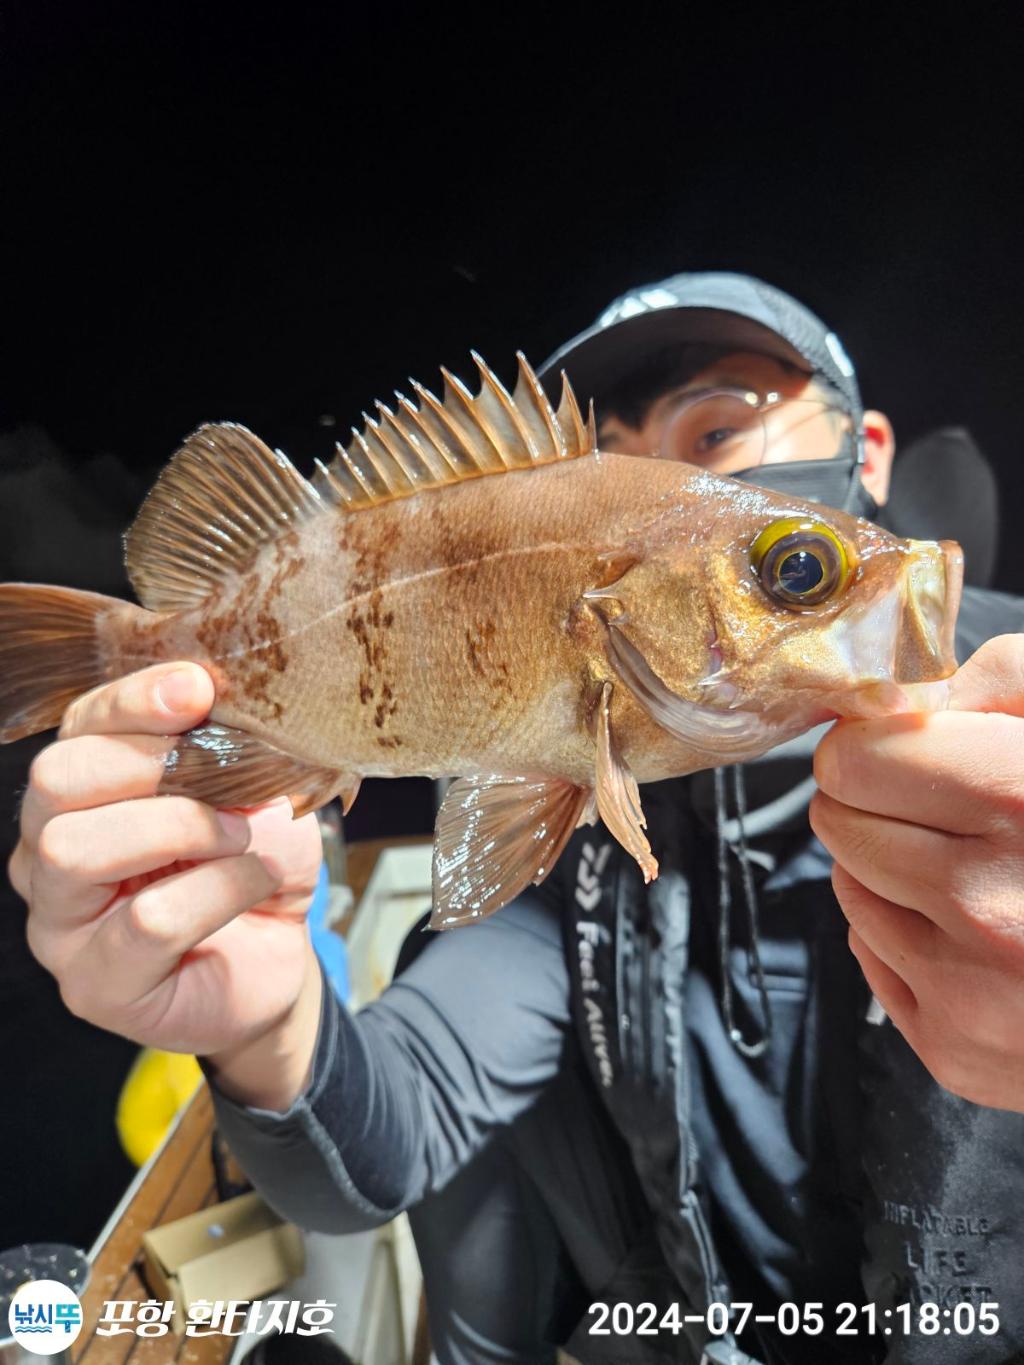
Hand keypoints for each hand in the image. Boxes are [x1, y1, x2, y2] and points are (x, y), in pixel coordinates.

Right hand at [8, 662, 324, 1107]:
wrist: (282, 954)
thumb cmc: (254, 863)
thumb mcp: (254, 789)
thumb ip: (227, 746)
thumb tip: (217, 702)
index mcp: (81, 790)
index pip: (78, 728)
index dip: (134, 701)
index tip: (198, 688)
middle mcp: (48, 851)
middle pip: (54, 781)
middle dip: (148, 765)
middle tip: (226, 775)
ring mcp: (61, 924)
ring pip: (76, 849)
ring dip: (179, 828)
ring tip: (240, 837)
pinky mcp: (95, 984)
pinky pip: (147, 920)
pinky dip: (219, 889)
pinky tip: (256, 882)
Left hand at [810, 634, 1023, 1110]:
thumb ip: (999, 679)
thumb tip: (899, 700)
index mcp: (1019, 803)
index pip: (851, 761)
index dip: (878, 746)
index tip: (908, 748)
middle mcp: (990, 910)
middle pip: (840, 821)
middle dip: (882, 803)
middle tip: (953, 809)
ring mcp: (972, 994)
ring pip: (849, 887)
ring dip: (893, 869)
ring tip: (983, 870)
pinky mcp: (957, 1053)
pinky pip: (871, 953)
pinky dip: (910, 933)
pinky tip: (984, 929)